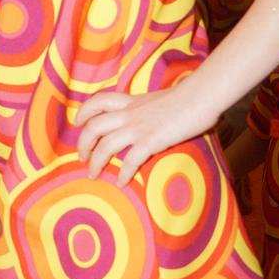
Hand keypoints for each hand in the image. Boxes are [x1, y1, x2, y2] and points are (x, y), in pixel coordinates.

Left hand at [74, 83, 216, 185]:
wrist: (201, 96)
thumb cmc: (188, 97)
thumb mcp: (159, 99)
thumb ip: (148, 108)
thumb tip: (152, 116)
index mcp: (131, 101)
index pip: (99, 101)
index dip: (84, 112)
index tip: (78, 122)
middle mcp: (129, 114)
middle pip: (93, 127)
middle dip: (83, 144)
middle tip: (82, 157)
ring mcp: (138, 127)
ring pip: (105, 146)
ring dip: (96, 163)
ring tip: (94, 175)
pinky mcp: (150, 140)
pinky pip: (129, 161)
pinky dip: (123, 174)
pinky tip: (121, 182)